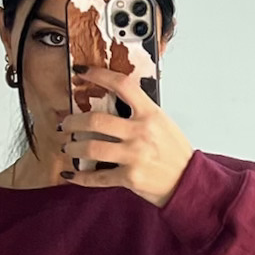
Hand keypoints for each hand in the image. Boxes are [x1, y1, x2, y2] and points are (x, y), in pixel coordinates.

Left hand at [58, 58, 193, 206]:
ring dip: (73, 147)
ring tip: (68, 147)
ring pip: (91, 147)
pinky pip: (97, 177)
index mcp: (151, 114)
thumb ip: (140, 112)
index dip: (99, 75)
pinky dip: (80, 176)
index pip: (122, 85)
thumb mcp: (163, 123)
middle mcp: (141, 132)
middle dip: (73, 121)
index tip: (82, 72)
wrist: (189, 182)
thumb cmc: (175, 153)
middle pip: (95, 120)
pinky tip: (71, 174)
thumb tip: (112, 101)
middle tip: (65, 124)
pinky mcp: (130, 178)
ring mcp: (135, 156)